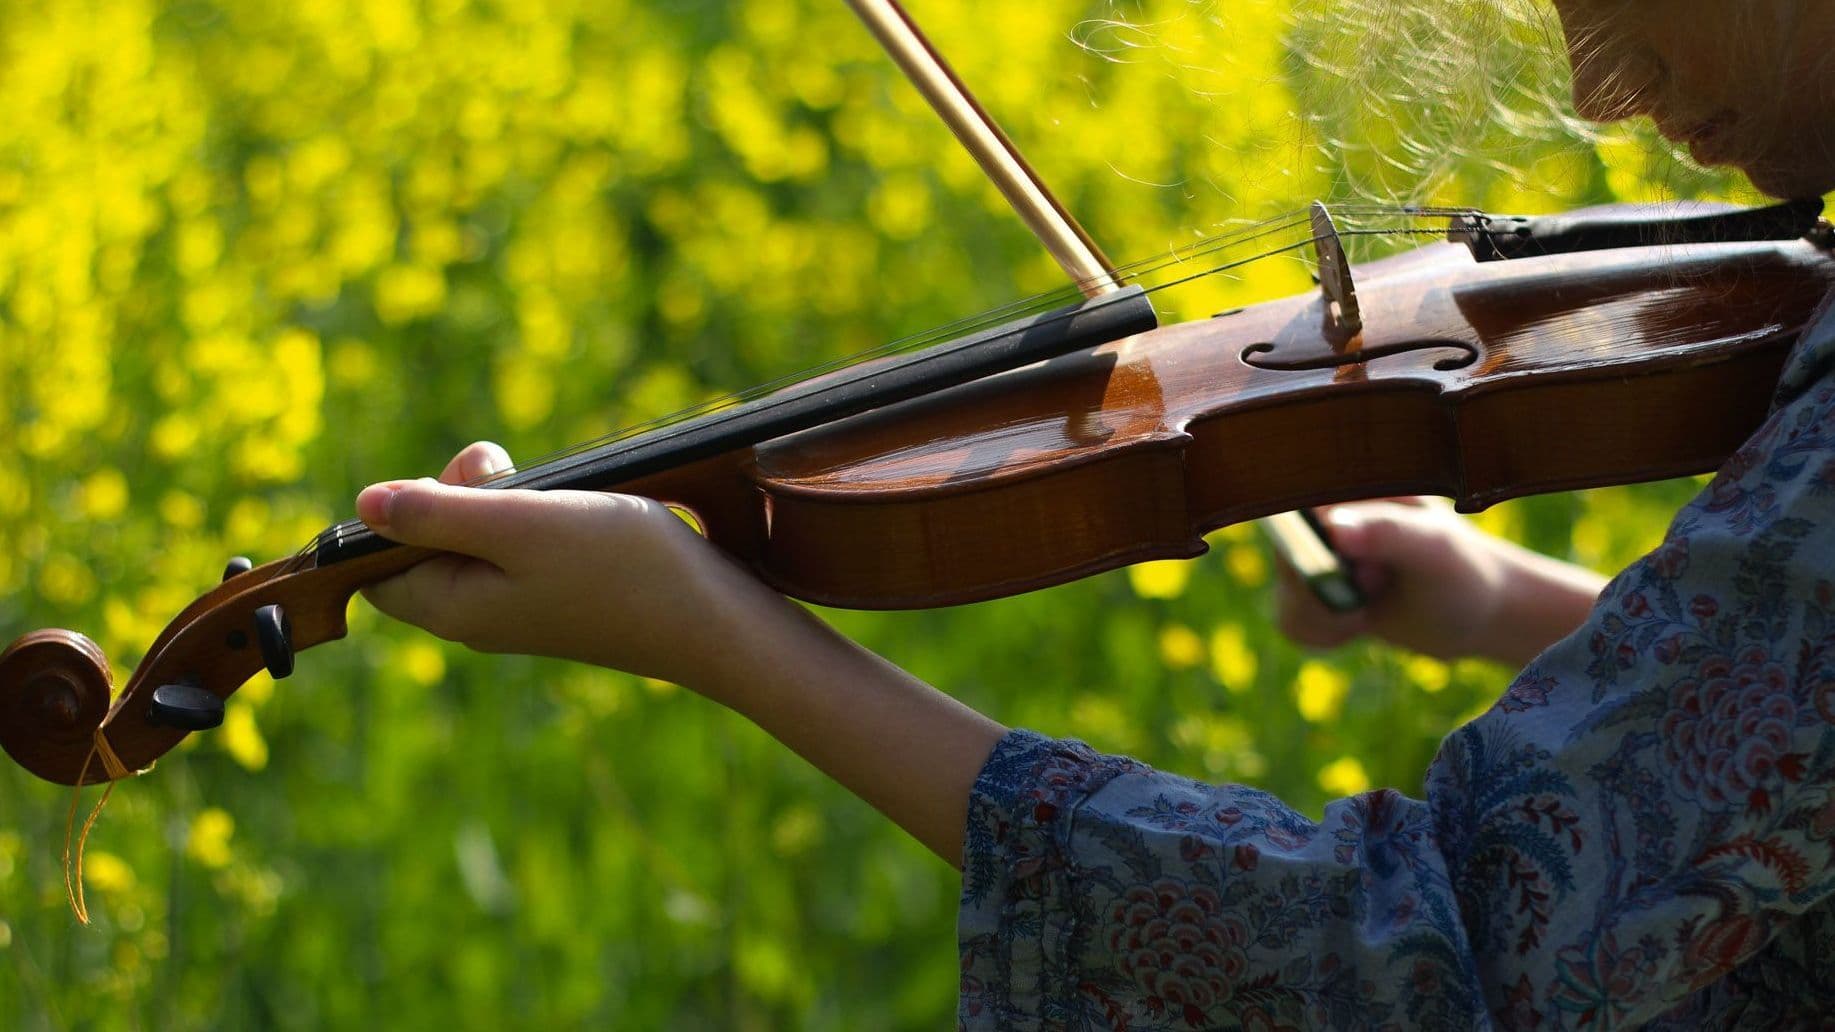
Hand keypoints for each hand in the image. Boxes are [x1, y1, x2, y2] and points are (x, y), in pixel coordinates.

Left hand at [356, 441, 763, 684]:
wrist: (714, 618)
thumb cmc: (620, 568)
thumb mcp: (520, 523)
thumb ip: (439, 511)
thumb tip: (364, 504)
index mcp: (454, 607)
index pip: (376, 566)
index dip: (397, 514)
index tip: (453, 485)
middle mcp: (481, 616)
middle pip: (428, 544)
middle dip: (456, 492)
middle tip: (504, 469)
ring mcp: (524, 609)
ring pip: (479, 539)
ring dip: (503, 499)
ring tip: (551, 488)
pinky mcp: (563, 598)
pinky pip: (522, 548)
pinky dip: (538, 516)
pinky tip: (577, 507)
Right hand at [1274, 498, 1606, 665]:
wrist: (1479, 612)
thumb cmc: (1464, 569)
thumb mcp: (1433, 549)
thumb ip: (1387, 533)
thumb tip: (1333, 526)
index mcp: (1349, 488)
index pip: (1292, 512)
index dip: (1306, 551)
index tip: (1342, 573)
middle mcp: (1324, 517)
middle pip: (1286, 559)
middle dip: (1322, 594)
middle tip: (1371, 593)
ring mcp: (1318, 555)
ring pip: (1287, 597)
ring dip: (1324, 618)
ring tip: (1368, 610)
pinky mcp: (1317, 592)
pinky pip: (1292, 621)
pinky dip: (1321, 633)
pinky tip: (1357, 624)